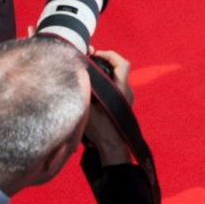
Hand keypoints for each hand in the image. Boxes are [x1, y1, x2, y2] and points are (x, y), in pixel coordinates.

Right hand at [84, 48, 133, 165]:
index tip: (95, 54)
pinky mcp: (122, 108)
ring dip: (104, 75)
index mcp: (121, 88)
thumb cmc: (101, 128)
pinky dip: (105, 86)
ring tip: (88, 77)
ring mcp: (126, 100)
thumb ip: (85, 87)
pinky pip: (114, 90)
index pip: (121, 62)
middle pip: (118, 69)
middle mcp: (126, 92)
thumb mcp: (88, 105)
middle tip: (89, 63)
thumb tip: (78, 72)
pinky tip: (93, 92)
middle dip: (104, 63)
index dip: (109, 54)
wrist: (112, 149)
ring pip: (115, 80)